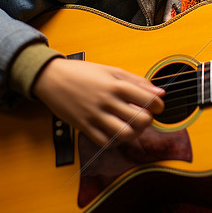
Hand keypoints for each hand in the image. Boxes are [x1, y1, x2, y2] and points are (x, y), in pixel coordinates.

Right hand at [32, 58, 164, 148]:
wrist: (51, 78)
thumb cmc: (82, 72)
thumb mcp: (111, 70)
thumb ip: (137, 81)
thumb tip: (160, 93)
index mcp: (116, 84)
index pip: (149, 100)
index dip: (158, 106)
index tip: (156, 106)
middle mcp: (107, 101)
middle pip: (141, 120)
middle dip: (147, 121)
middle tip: (143, 117)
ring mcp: (95, 115)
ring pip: (125, 134)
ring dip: (133, 133)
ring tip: (131, 126)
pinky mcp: (84, 127)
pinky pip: (105, 142)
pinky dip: (115, 141)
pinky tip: (116, 133)